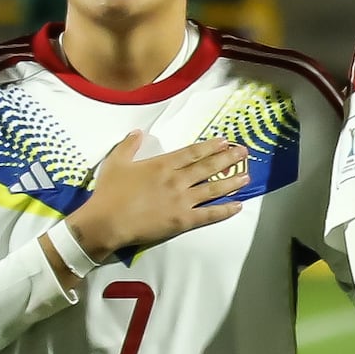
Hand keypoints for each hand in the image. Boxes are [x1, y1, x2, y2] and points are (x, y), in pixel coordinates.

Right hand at [69, 130, 251, 261]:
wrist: (107, 221)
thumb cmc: (110, 192)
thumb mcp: (116, 162)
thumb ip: (128, 145)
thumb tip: (138, 132)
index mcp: (163, 165)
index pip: (192, 152)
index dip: (210, 147)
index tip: (224, 141)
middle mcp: (177, 180)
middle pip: (208, 167)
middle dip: (228, 159)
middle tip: (244, 153)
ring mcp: (182, 201)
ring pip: (213, 189)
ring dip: (231, 182)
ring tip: (247, 176)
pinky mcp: (183, 220)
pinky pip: (209, 215)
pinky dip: (225, 210)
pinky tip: (238, 206)